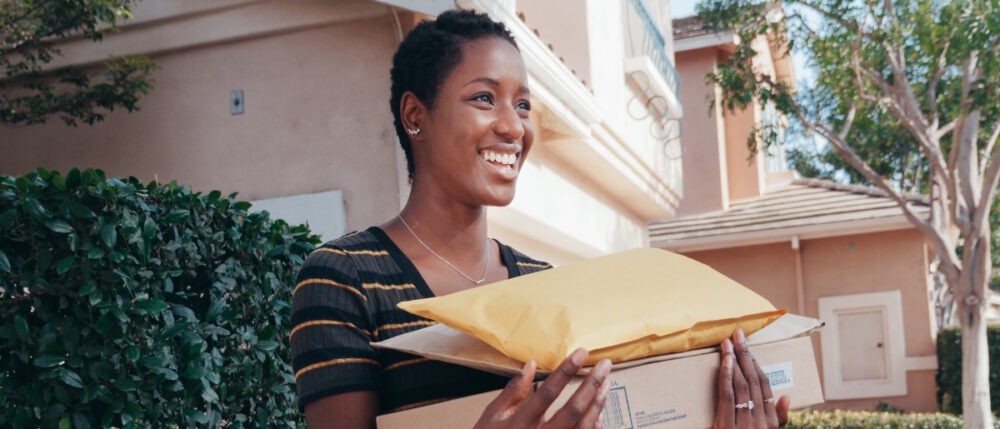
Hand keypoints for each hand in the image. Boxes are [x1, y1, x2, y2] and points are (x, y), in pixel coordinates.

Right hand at [474, 348, 611, 428]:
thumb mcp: (493, 415)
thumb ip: (512, 391)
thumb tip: (531, 364)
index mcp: (521, 423)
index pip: (548, 392)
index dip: (567, 371)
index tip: (581, 353)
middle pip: (572, 410)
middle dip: (591, 385)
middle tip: (605, 365)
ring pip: (582, 427)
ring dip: (597, 405)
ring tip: (606, 383)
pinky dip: (594, 426)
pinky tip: (599, 412)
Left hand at [713, 329, 790, 428]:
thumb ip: (778, 419)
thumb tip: (788, 397)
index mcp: (771, 424)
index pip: (766, 387)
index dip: (756, 364)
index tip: (747, 346)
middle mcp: (761, 424)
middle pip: (754, 381)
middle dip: (745, 355)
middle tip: (737, 334)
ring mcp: (745, 426)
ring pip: (742, 386)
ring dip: (734, 360)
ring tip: (728, 342)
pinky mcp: (726, 427)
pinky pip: (728, 397)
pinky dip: (726, 376)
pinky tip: (724, 361)